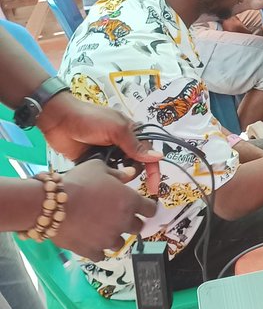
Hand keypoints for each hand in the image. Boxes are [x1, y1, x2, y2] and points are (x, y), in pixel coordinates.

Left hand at [38, 94, 159, 194]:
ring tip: (110, 176)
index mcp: (130, 133)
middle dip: (133, 173)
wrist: (58, 120)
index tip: (153, 188)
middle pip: (136, 165)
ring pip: (120, 172)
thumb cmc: (90, 120)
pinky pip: (105, 174)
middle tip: (124, 176)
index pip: (148, 153)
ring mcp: (107, 154)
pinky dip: (106, 178)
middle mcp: (121, 144)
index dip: (153, 170)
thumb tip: (159, 157)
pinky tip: (102, 180)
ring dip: (119, 176)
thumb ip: (135, 145)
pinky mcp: (93, 162)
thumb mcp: (116, 129)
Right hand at [55, 161, 157, 260]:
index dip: (146, 207)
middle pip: (137, 228)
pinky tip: (90, 240)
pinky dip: (98, 249)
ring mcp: (108, 239)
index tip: (141, 207)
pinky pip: (101, 255)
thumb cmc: (76, 182)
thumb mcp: (98, 168)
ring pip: (120, 243)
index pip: (150, 210)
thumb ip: (118, 173)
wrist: (50, 205)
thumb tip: (131, 173)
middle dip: (130, 222)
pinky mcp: (93, 251)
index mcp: (130, 201)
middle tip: (116, 216)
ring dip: (114, 236)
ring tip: (100, 228)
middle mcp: (123, 222)